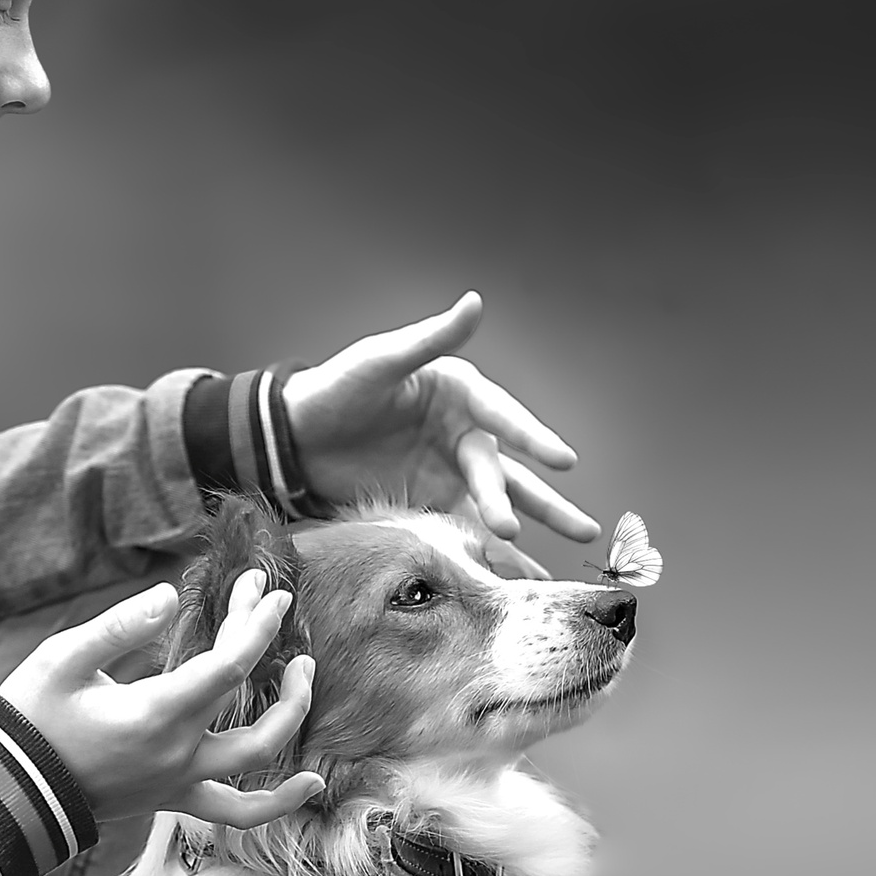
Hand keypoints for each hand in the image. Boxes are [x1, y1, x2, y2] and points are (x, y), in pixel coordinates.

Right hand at [4, 572, 323, 829]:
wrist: (9, 791)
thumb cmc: (30, 719)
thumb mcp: (62, 659)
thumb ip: (118, 627)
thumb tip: (167, 596)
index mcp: (154, 713)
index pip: (230, 664)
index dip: (256, 621)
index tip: (267, 588)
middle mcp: (177, 753)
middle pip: (251, 701)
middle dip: (274, 650)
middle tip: (279, 610)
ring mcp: (179, 782)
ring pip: (258, 759)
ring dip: (291, 715)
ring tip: (304, 674)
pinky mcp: (172, 799)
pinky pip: (237, 812)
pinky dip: (278, 802)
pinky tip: (311, 783)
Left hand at [282, 291, 598, 571]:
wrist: (296, 436)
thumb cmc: (339, 388)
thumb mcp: (381, 360)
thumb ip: (430, 339)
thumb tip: (475, 302)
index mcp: (459, 393)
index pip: (501, 417)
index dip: (531, 437)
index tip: (562, 459)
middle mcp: (463, 433)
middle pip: (508, 471)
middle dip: (543, 500)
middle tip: (578, 526)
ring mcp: (449, 472)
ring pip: (499, 503)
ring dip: (531, 525)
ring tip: (572, 547)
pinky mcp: (430, 503)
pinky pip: (466, 529)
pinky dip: (492, 550)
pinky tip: (521, 574)